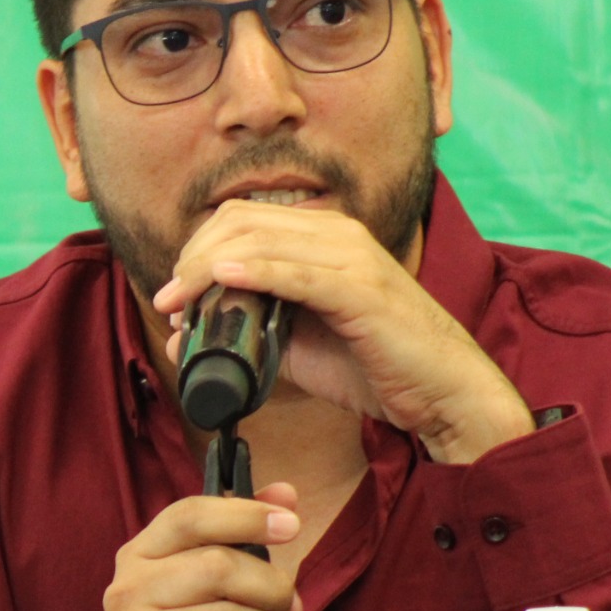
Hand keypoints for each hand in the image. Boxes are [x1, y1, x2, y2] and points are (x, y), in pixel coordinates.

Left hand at [153, 201, 532, 463]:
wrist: (441, 391)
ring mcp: (351, 257)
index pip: (243, 219)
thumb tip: (179, 336)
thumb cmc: (373, 366)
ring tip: (177, 299)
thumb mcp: (294, 347)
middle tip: (169, 297)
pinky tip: (223, 278)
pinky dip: (255, 271)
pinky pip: (297, 272)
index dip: (197, 247)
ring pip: (261, 240)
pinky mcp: (361, 289)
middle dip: (193, 256)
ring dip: (207, 268)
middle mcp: (337, 234)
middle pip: (243, 221)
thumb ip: (242, 334)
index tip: (172, 289)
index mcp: (324, 238)